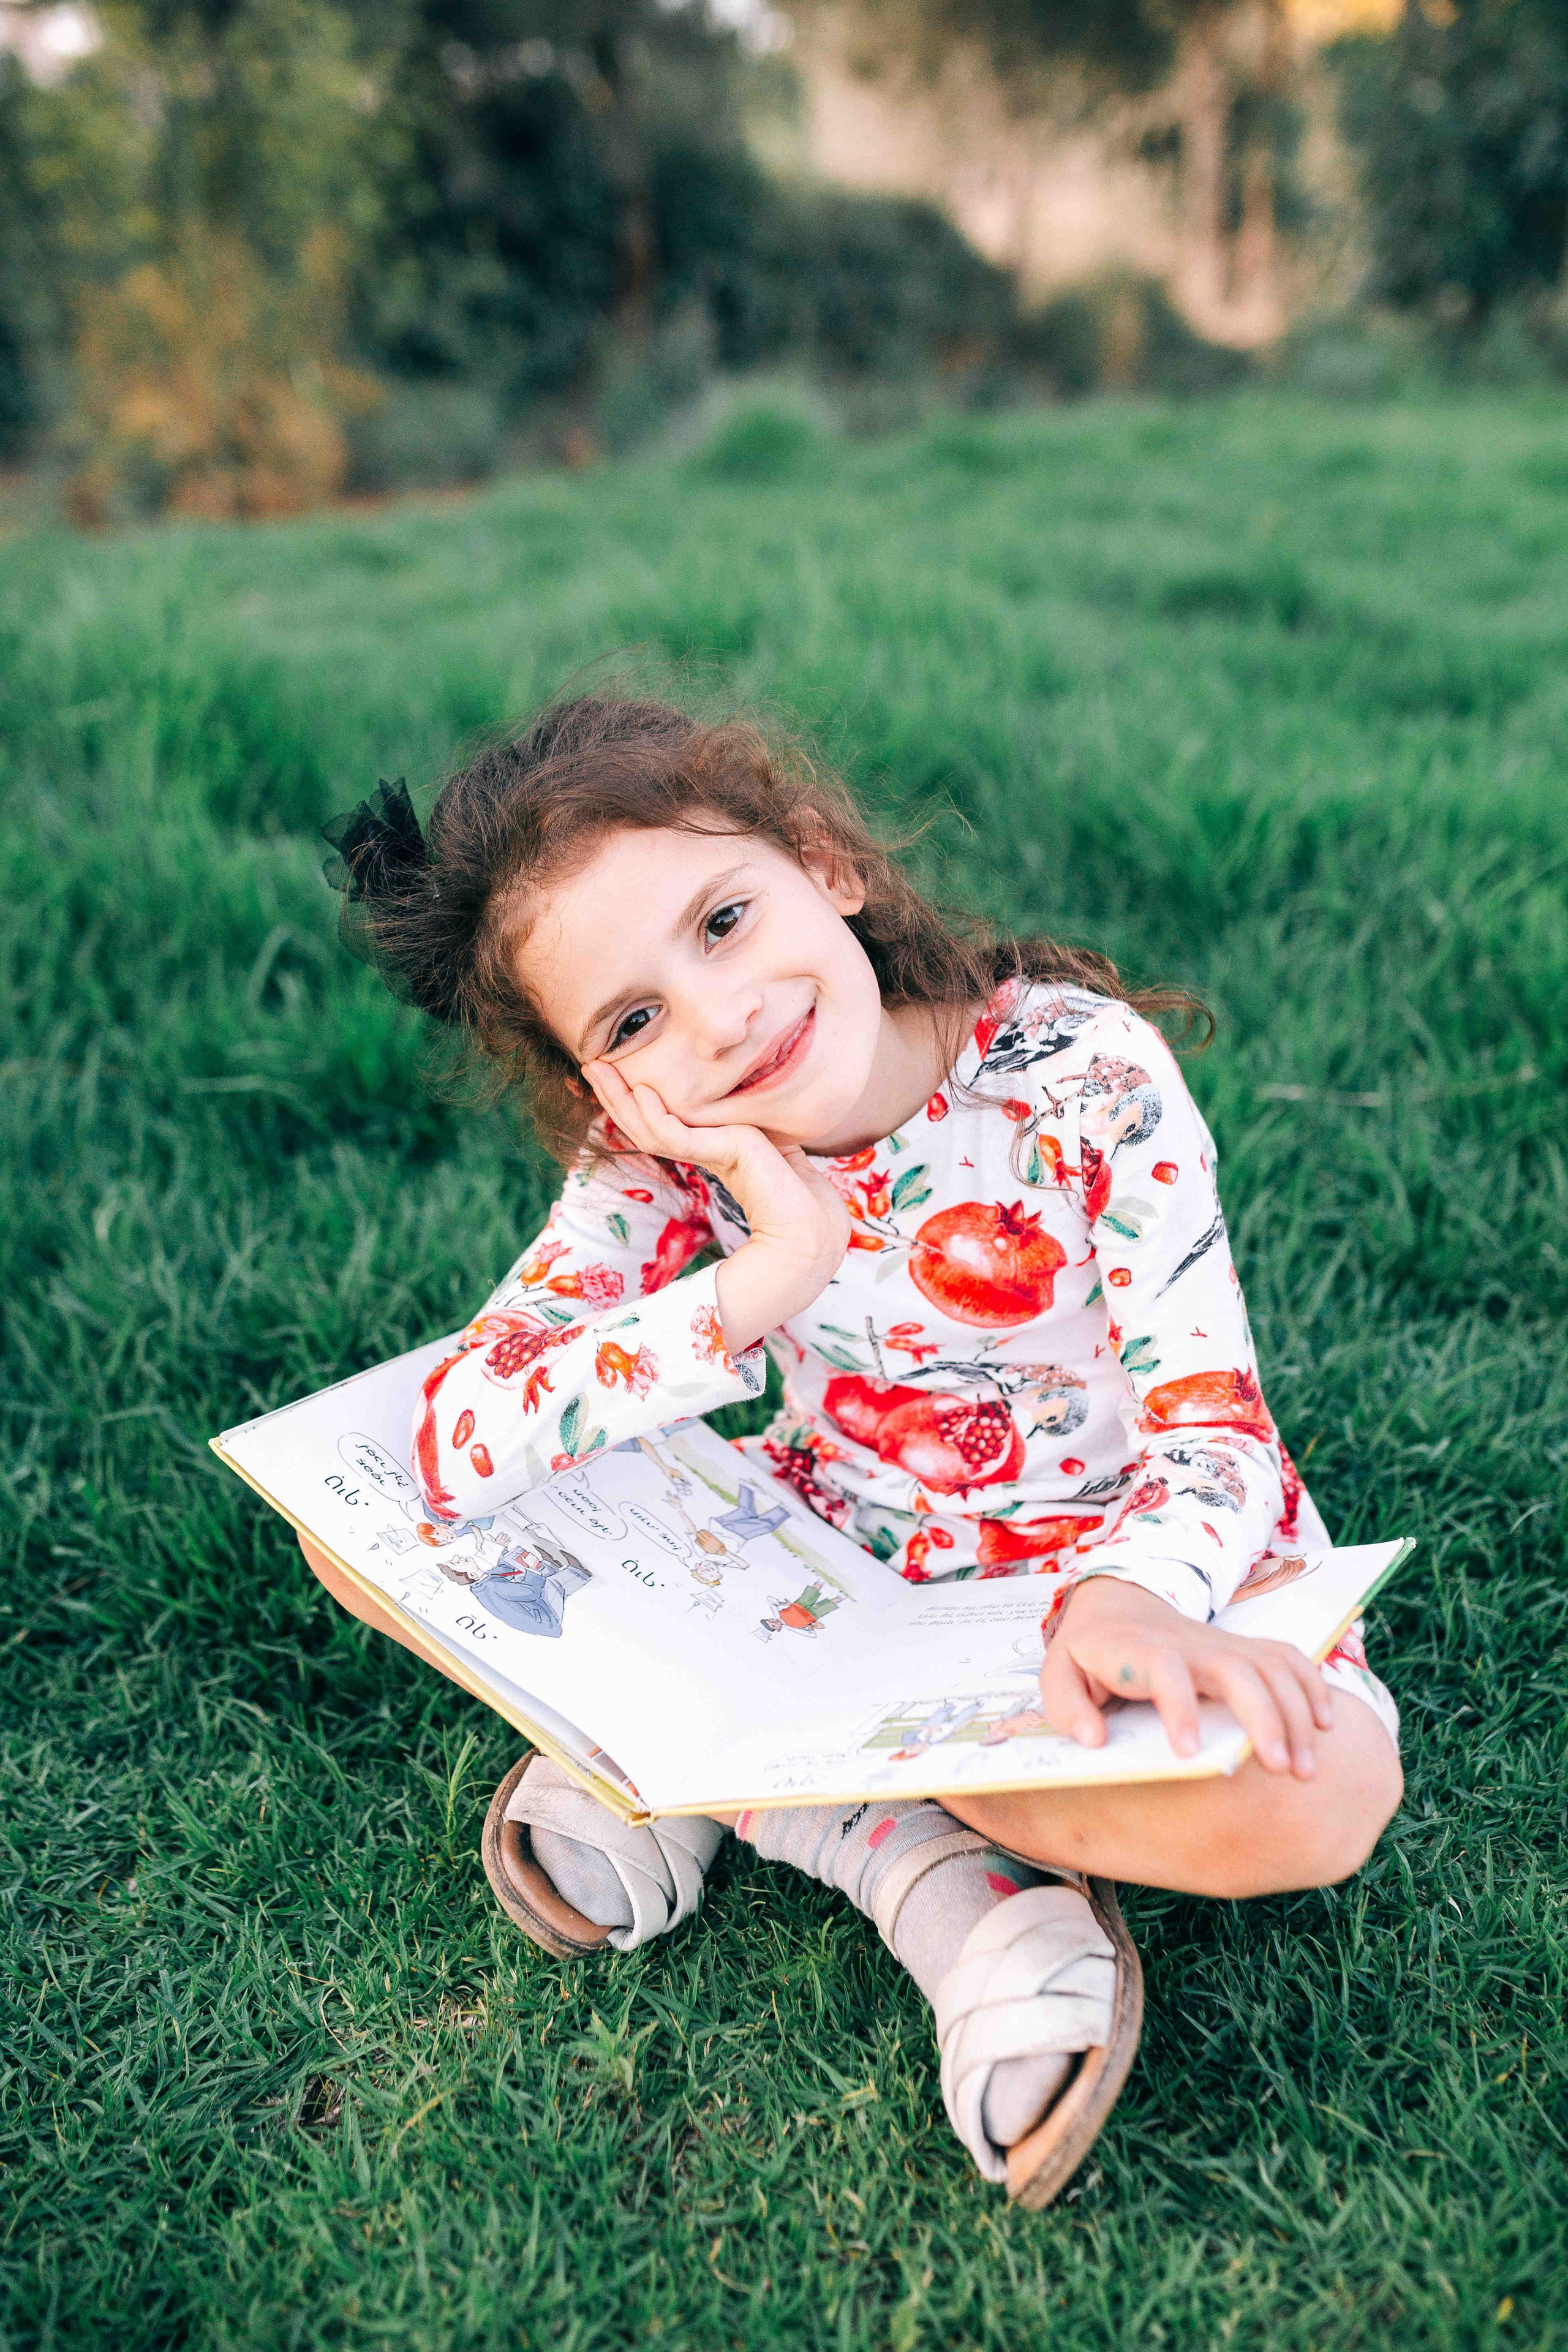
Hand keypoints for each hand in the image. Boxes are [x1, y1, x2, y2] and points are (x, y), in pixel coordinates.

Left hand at [581, 1059, 850, 1352]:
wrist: (806, 1243)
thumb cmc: (779, 1227)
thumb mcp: (740, 1190)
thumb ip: (715, 1164)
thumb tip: (671, 1151)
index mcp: (723, 1147)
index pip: (666, 1122)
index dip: (632, 1106)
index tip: (603, 1084)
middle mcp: (723, 1136)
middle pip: (658, 1112)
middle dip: (620, 1090)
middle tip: (592, 1063)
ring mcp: (731, 1136)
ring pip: (662, 1117)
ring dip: (624, 1095)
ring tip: (597, 1068)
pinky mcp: (737, 1143)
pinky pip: (681, 1132)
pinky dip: (654, 1117)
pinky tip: (640, 1096)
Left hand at [1040, 1575, 1332, 1779]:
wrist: (1118, 1602)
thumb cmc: (1090, 1651)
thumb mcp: (1058, 1672)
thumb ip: (1065, 1706)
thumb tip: (1092, 1739)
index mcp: (1140, 1651)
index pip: (1163, 1670)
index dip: (1177, 1708)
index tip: (1189, 1752)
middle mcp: (1189, 1645)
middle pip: (1236, 1668)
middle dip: (1264, 1716)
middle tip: (1278, 1768)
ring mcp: (1222, 1644)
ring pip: (1271, 1667)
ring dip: (1296, 1714)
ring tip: (1304, 1769)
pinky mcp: (1243, 1648)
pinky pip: (1288, 1658)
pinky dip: (1312, 1686)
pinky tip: (1325, 1727)